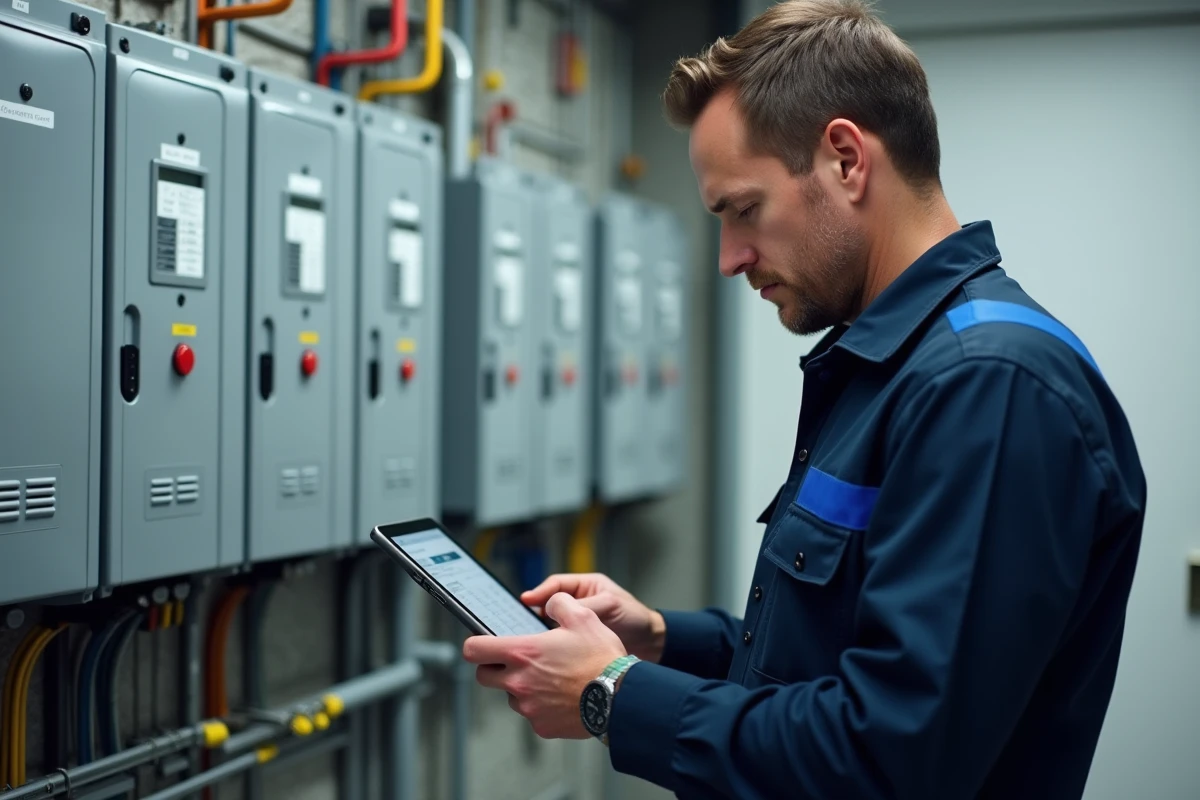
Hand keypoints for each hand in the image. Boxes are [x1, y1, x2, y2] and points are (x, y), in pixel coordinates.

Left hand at [463, 592, 625, 738]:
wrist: (620, 697)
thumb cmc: (600, 658)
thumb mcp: (583, 617)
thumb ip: (559, 604)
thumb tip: (549, 604)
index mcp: (522, 653)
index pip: (473, 650)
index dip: (475, 644)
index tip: (483, 643)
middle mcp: (518, 682)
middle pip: (484, 676)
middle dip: (494, 668)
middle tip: (516, 661)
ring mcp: (528, 708)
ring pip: (510, 696)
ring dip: (521, 687)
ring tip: (549, 679)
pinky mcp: (541, 726)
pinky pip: (532, 714)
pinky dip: (541, 707)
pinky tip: (561, 697)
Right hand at [522, 574, 665, 662]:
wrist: (651, 643)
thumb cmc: (635, 618)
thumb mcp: (610, 606)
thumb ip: (586, 606)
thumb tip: (557, 608)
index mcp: (586, 586)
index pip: (557, 585)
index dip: (540, 592)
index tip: (526, 601)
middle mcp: (580, 603)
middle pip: (550, 604)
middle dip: (536, 611)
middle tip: (522, 621)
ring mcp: (579, 623)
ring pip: (553, 623)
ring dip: (542, 629)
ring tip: (530, 637)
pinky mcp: (579, 641)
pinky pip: (560, 640)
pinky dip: (552, 644)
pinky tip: (544, 651)